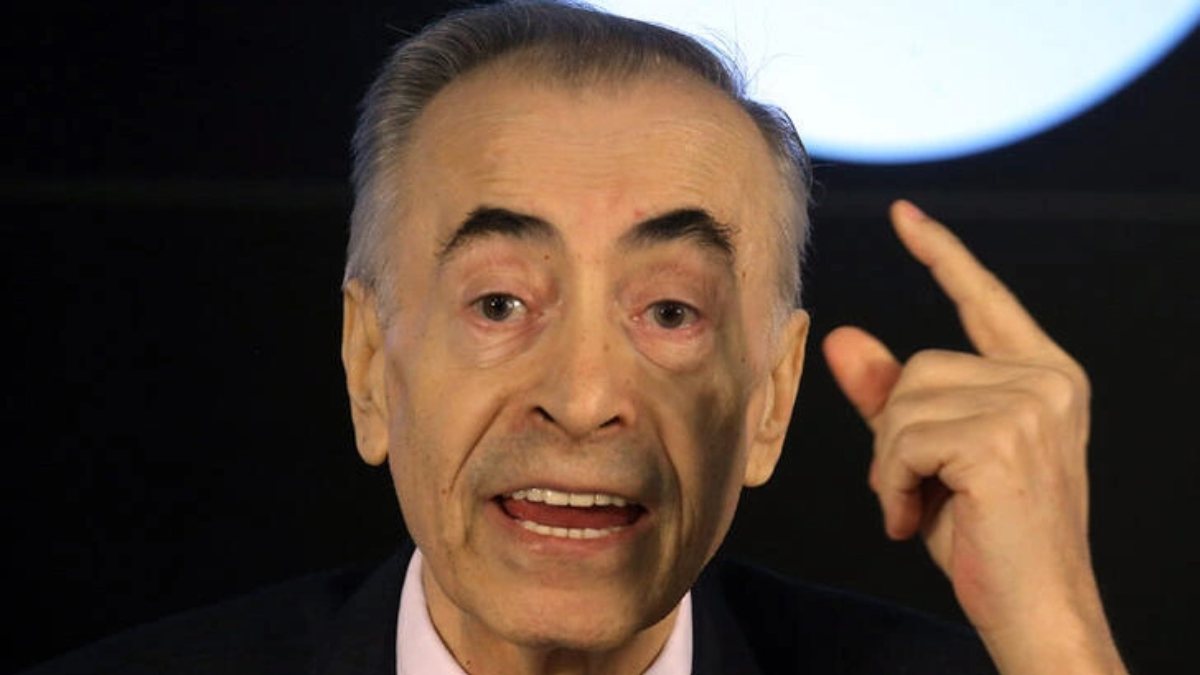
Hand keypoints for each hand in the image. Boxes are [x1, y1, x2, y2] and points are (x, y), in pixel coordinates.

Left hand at [823, 201, 1125, 673]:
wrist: (1036, 611)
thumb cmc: (988, 537)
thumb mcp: (932, 455)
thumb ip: (890, 394)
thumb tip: (840, 336)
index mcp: (1043, 376)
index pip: (983, 299)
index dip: (941, 254)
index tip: (906, 215)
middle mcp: (1047, 381)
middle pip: (918, 367)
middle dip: (896, 432)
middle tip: (919, 490)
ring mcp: (1030, 406)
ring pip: (903, 402)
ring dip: (891, 464)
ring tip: (922, 506)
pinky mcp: (1000, 438)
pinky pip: (900, 440)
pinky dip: (891, 484)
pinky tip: (914, 518)